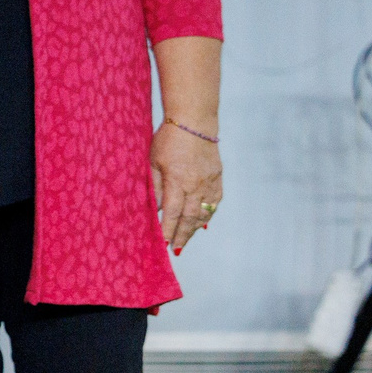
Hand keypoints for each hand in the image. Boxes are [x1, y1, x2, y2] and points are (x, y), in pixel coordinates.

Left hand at [151, 118, 222, 255]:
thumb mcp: (153, 162)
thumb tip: (157, 209)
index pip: (173, 212)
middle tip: (176, 250)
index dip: (168, 230)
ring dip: (194, 229)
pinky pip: (214, 202)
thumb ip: (156, 187)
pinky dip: (208, 214)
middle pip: (190, 217)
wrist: (194, 122)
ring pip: (204, 212)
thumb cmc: (168, 139)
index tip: (163, 244)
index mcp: (178, 180)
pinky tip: (201, 223)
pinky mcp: (217, 177)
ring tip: (186, 240)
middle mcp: (196, 184)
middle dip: (182, 235)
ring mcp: (209, 182)